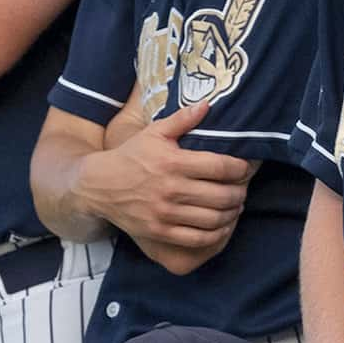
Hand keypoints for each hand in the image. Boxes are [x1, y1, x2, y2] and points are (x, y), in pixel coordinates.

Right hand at [78, 102, 255, 266]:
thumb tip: (207, 104)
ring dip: (231, 214)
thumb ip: (182, 119)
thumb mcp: (153, 133)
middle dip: (239, 193)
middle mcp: (171, 189)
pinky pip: (197, 238)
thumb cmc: (130, 156)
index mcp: (173, 162)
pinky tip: (221, 225)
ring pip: (213, 219)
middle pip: (222, 195)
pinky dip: (216, 234)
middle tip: (242, 189)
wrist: (98, 186)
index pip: (221, 167)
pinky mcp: (159, 232)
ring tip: (235, 206)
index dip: (240, 168)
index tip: (245, 168)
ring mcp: (165, 214)